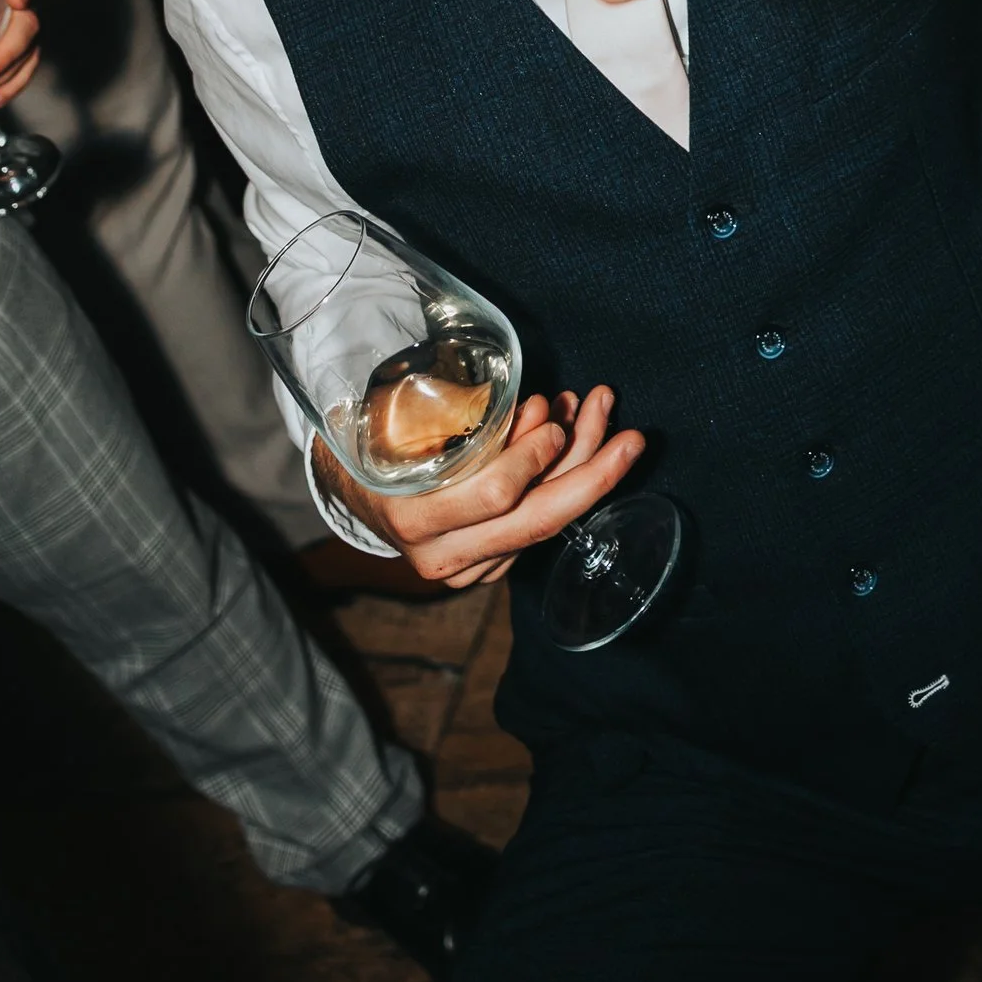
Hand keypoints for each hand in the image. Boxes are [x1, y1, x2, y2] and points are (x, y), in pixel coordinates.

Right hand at [311, 385, 644, 587]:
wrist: (349, 490)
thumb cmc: (372, 440)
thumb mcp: (394, 417)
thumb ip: (462, 414)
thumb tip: (536, 411)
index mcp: (413, 518)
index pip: (495, 494)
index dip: (534, 455)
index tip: (554, 414)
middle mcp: (443, 557)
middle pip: (538, 523)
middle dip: (593, 477)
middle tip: (632, 437)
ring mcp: (467, 570)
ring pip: (544, 525)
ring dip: (582, 470)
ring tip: (602, 416)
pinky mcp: (486, 568)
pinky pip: (536, 528)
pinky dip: (560, 485)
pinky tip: (574, 441)